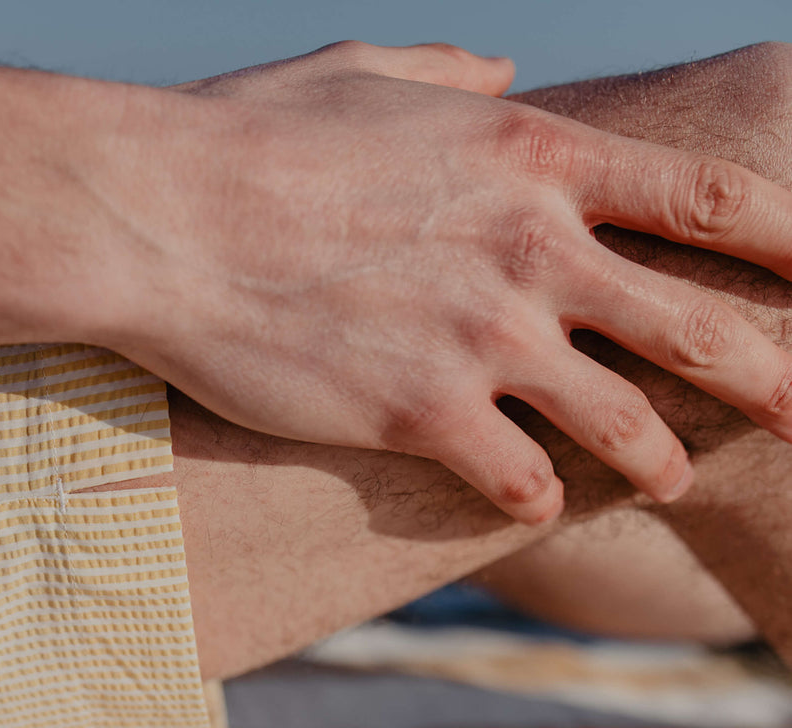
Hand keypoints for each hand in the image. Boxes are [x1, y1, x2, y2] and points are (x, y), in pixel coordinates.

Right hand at [94, 41, 791, 523]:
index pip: (713, 200)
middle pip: (701, 326)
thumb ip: (454, 76)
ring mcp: (478, 338)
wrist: (153, 216)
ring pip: (624, 423)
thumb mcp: (361, 72)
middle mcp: (528, 250)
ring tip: (673, 479)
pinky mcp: (417, 415)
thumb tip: (504, 72)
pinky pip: (520, 480)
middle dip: (775, 377)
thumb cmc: (242, 134)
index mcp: (531, 158)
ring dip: (659, 459)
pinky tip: (530, 501)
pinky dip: (536, 497)